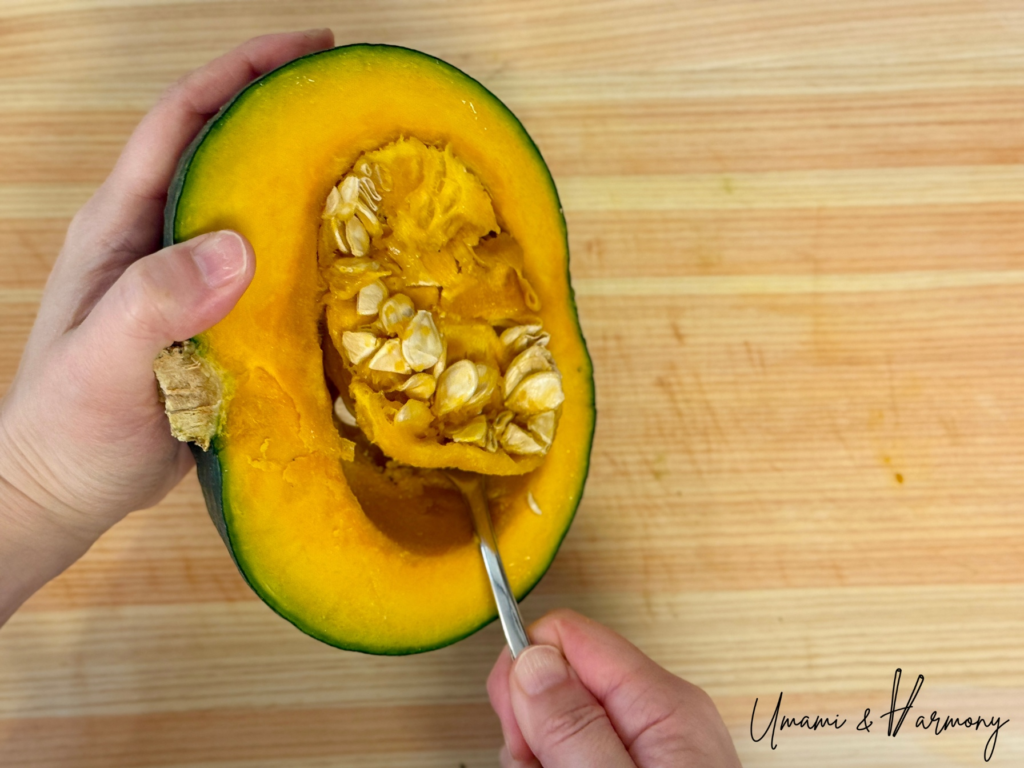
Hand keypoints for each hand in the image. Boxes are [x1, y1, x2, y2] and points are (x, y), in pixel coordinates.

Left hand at [0, 30, 333, 623]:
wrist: (66, 487)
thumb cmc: (70, 426)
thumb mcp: (102, 362)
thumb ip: (155, 301)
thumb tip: (238, 248)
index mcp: (122, 225)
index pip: (180, 122)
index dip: (240, 74)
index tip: (307, 48)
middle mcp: (157, 238)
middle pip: (224, 151)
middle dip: (283, 112)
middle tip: (353, 100)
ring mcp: (188, 279)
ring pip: (252, 210)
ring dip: (303, 182)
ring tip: (370, 169)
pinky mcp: (217, 320)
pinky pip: (270, 270)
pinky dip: (311, 253)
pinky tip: (355, 261)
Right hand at [487, 609, 741, 766]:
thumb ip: (574, 724)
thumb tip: (532, 656)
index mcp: (664, 703)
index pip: (569, 633)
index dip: (526, 673)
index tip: (518, 728)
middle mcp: (656, 715)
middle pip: (556, 677)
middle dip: (529, 724)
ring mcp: (644, 746)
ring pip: (555, 720)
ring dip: (536, 755)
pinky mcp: (630, 767)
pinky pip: (570, 749)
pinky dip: (552, 767)